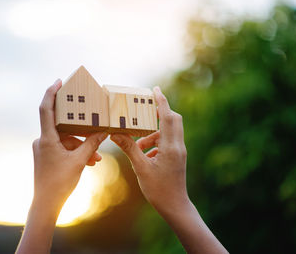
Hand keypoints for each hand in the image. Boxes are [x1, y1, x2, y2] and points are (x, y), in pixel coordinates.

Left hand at [32, 79, 107, 209]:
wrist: (46, 204)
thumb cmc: (60, 183)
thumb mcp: (80, 161)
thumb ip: (92, 144)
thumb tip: (103, 131)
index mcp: (46, 139)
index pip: (46, 109)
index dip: (51, 93)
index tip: (59, 82)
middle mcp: (42, 141)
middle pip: (63, 126)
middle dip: (81, 129)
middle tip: (92, 120)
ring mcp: (44, 149)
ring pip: (66, 140)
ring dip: (82, 146)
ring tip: (97, 157)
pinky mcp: (47, 157)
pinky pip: (64, 149)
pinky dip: (76, 152)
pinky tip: (90, 162)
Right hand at [110, 86, 187, 213]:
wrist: (175, 206)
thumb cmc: (159, 190)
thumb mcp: (140, 168)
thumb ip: (129, 148)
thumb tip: (115, 133)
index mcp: (170, 147)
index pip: (167, 117)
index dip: (161, 101)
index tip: (155, 89)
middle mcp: (178, 146)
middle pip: (172, 120)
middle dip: (158, 113)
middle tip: (143, 110)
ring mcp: (179, 152)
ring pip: (168, 132)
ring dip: (152, 133)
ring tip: (137, 145)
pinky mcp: (177, 157)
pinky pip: (167, 142)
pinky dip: (156, 142)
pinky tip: (145, 154)